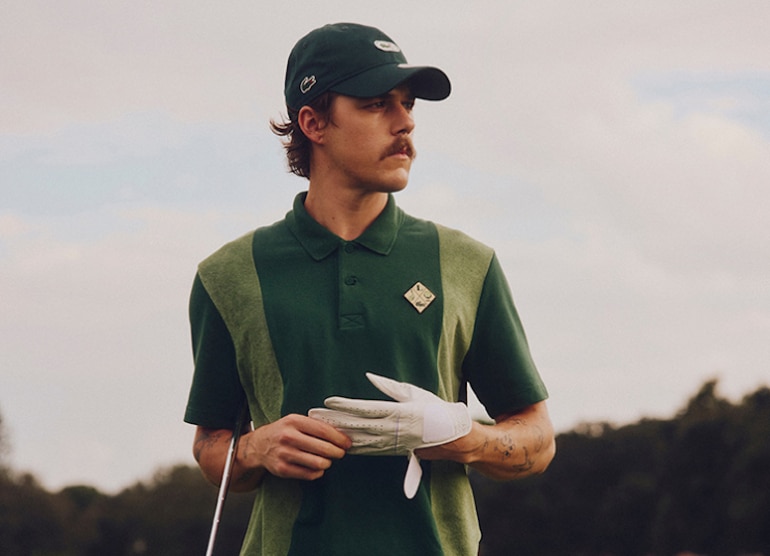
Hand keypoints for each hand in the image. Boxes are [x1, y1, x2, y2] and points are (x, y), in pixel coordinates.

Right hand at [242, 414, 350, 480]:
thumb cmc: (283, 432)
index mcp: (294, 421)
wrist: (259, 445)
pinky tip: (316, 467)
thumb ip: (316, 425)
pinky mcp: (283, 469)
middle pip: (323, 448)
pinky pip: (309, 474)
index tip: (347, 443)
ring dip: (328, 462)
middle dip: (337, 452)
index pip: (324, 430)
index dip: (339, 438)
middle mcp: (288, 437)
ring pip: (318, 463)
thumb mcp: (296, 421)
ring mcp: (285, 454)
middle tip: (340, 452)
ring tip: (327, 459)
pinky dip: (318, 472)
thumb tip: (341, 435)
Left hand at [308, 372, 471, 455]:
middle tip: (314, 416)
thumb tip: (370, 376)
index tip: (328, 402)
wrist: (452, 436)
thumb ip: (390, 387)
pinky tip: (337, 443)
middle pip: (356, 425)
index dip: (345, 406)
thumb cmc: (433, 409)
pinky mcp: (392, 451)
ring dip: (337, 434)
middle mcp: (392, 429)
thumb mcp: (413, 393)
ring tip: (320, 429)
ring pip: (359, 440)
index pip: (364, 409)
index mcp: (397, 412)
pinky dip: (351, 446)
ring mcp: (391, 442)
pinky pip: (368, 450)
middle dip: (333, 421)